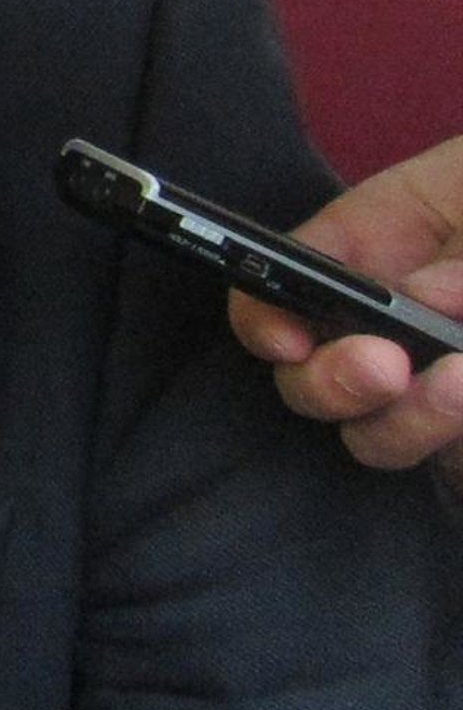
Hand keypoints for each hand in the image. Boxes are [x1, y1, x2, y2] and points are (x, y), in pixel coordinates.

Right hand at [229, 136, 462, 487]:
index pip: (282, 287)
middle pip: (313, 383)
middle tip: (387, 366)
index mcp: (379, 244)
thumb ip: (455, 249)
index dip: (267, 315)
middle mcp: (397, 324)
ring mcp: (442, 389)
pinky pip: (458, 466)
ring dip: (414, 424)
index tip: (292, 335)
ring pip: (384, 440)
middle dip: (334, 383)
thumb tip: (420, 303)